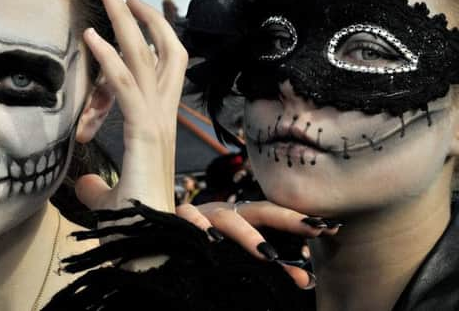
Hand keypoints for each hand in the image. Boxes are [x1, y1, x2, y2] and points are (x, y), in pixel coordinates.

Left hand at [75, 0, 186, 212]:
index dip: (154, 36)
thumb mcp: (109, 196)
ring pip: (148, 59)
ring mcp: (157, 122)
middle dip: (143, 17)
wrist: (147, 246)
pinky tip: (91, 38)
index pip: (166, 67)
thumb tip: (82, 184)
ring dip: (127, 22)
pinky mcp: (143, 134)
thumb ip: (98, 185)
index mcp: (161, 122)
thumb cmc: (134, 220)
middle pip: (164, 51)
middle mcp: (165, 115)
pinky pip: (126, 88)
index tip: (133, 12)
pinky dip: (109, 60)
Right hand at [177, 200, 340, 288]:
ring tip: (269, 255)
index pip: (277, 217)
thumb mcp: (238, 255)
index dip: (302, 221)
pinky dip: (200, 228)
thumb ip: (267, 263)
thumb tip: (307, 281)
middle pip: (262, 210)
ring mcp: (204, 213)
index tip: (333, 228)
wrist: (159, 238)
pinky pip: (189, 219)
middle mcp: (227, 211)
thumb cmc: (205, 248)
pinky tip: (210, 242)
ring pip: (230, 219)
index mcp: (243, 217)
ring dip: (249, 236)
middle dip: (289, 219)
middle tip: (316, 230)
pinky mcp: (179, 218)